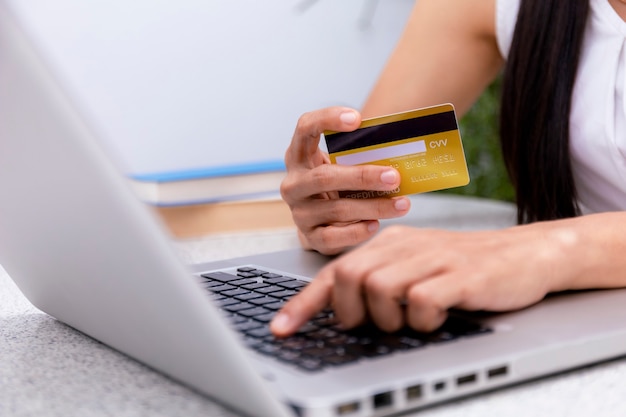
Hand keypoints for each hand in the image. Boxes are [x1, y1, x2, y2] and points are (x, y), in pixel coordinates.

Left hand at [271, 223, 562, 336]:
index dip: (303, 303)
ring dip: (387, 318)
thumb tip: (339, 313)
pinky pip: (422, 302)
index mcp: (388, 244)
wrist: (526, 254)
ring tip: (408, 320)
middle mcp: (404, 246)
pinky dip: (422, 321)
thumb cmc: (463, 267)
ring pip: (378, 288)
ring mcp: (433, 258)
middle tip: (373, 322)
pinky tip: (436, 319)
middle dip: (350, 312)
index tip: (282, 329)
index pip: (334, 272)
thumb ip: (378, 281)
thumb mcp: (414, 267)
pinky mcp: (461, 275)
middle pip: (347, 277)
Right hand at [281, 107, 410, 254]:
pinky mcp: (310, 236)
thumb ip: (359, 157)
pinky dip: (357, 231)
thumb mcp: (341, 166)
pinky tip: (375, 225)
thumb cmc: (337, 187)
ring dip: (373, 206)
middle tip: (394, 176)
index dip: (328, 119)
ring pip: (336, 209)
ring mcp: (299, 211)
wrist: (320, 223)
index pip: (305, 127)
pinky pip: (333, 236)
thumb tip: (401, 153)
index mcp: (299, 155)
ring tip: (401, 204)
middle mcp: (294, 183)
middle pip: (324, 177)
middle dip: (363, 176)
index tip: (358, 119)